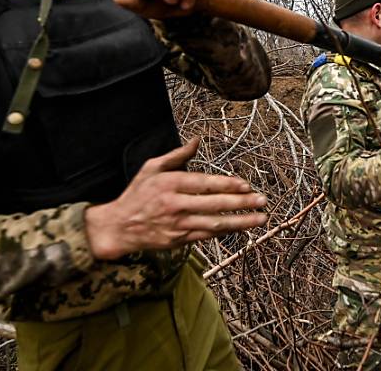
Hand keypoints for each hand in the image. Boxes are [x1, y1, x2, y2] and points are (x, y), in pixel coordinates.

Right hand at [84, 137, 267, 260]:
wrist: (118, 227)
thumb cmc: (137, 194)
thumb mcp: (152, 168)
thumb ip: (177, 155)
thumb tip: (197, 140)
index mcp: (170, 184)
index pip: (204, 184)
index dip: (227, 185)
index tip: (246, 185)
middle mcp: (175, 205)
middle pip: (214, 205)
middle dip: (241, 203)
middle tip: (262, 201)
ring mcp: (178, 225)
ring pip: (214, 224)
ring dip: (240, 222)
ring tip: (260, 218)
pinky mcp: (179, 240)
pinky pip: (207, 236)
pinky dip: (225, 232)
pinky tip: (241, 228)